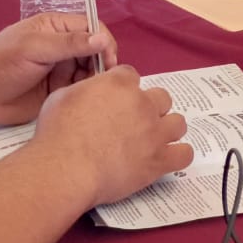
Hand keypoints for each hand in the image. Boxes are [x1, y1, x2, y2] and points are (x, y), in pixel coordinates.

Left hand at [0, 13, 118, 124]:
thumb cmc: (0, 65)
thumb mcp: (35, 49)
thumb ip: (68, 43)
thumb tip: (101, 39)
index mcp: (55, 27)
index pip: (91, 27)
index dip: (104, 42)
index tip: (110, 60)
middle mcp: (61, 46)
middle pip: (95, 49)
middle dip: (102, 62)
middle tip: (102, 79)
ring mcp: (60, 68)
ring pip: (91, 70)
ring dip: (95, 78)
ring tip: (90, 91)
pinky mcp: (58, 89)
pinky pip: (80, 88)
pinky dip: (86, 92)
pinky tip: (83, 100)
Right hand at [33, 66, 193, 205]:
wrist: (66, 167)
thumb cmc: (58, 133)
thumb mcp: (63, 96)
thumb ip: (86, 89)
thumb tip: (92, 92)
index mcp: (119, 84)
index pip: (132, 76)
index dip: (124, 89)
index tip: (116, 101)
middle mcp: (142, 103)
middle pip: (161, 97)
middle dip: (149, 108)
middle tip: (133, 123)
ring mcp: (154, 132)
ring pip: (178, 123)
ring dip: (166, 129)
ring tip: (152, 140)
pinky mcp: (160, 159)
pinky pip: (184, 154)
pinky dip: (177, 155)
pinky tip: (166, 158)